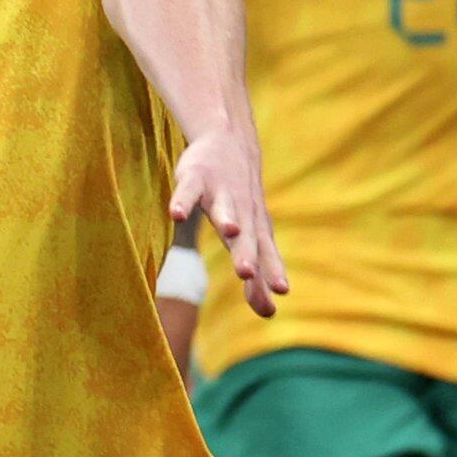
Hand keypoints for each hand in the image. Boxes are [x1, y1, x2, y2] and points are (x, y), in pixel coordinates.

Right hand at [167, 135, 285, 316]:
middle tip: (246, 273)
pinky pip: (188, 191)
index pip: (265, 256)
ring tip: (229, 233)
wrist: (231, 143)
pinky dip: (183, 201)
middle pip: (245, 237)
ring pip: (224, 209)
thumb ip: (259, 275)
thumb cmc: (242, 202)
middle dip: (246, 254)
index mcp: (256, 230)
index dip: (271, 273)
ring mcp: (219, 194)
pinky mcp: (195, 178)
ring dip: (227, 220)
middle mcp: (242, 213)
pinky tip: (176, 215)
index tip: (279, 294)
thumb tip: (270, 313)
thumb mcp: (252, 237)